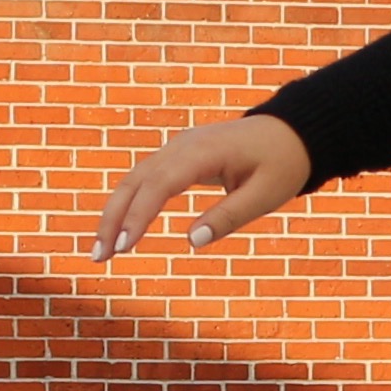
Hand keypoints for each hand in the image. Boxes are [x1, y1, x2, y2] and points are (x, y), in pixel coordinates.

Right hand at [93, 115, 314, 258]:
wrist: (292, 132)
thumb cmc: (282, 164)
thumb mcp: (264, 195)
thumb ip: (228, 217)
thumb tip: (191, 242)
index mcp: (203, 152)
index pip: (159, 184)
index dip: (137, 216)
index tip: (124, 248)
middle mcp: (182, 145)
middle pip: (135, 181)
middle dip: (113, 219)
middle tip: (98, 257)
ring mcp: (178, 147)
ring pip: (134, 179)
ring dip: (115, 213)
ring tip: (102, 252)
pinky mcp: (178, 156)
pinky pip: (145, 178)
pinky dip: (129, 203)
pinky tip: (119, 230)